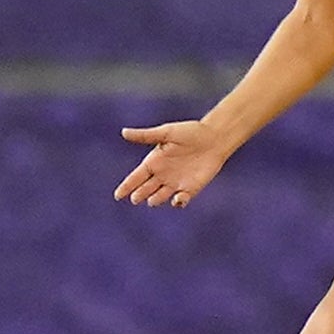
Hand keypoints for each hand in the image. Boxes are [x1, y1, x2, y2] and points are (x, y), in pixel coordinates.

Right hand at [115, 117, 232, 207]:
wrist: (215, 138)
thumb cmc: (190, 132)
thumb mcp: (167, 132)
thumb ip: (146, 136)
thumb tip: (124, 132)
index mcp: (154, 162)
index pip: (136, 177)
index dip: (126, 186)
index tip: (118, 195)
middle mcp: (161, 175)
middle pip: (145, 189)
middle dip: (140, 195)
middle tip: (136, 198)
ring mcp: (175, 183)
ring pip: (159, 197)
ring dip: (155, 200)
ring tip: (151, 200)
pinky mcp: (190, 189)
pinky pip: (180, 200)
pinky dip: (178, 202)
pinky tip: (178, 198)